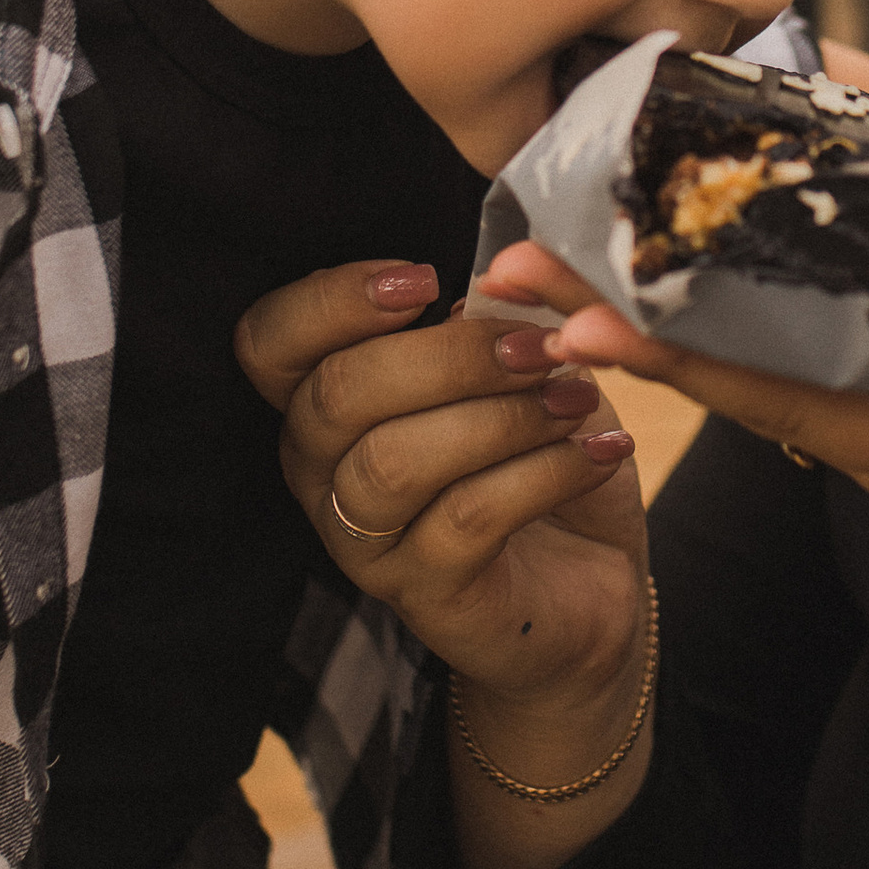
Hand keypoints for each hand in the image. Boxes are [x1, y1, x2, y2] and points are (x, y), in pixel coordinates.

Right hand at [237, 260, 647, 732]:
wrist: (588, 583)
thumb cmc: (535, 453)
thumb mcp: (520, 367)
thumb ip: (496, 314)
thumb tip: (500, 273)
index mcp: (320, 398)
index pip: (268, 342)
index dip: (331, 301)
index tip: (428, 280)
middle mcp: (319, 471)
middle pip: (338, 395)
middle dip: (449, 356)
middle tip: (541, 345)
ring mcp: (362, 542)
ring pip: (395, 461)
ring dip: (501, 416)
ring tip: (577, 399)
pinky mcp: (423, 596)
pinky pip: (467, 518)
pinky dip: (545, 472)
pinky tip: (601, 451)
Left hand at [482, 241, 868, 579]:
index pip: (777, 391)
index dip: (676, 356)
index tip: (577, 322)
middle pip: (730, 376)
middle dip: (619, 325)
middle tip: (507, 272)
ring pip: (749, 363)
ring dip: (650, 316)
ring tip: (552, 261)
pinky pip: (789, 353)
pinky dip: (719, 314)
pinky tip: (673, 270)